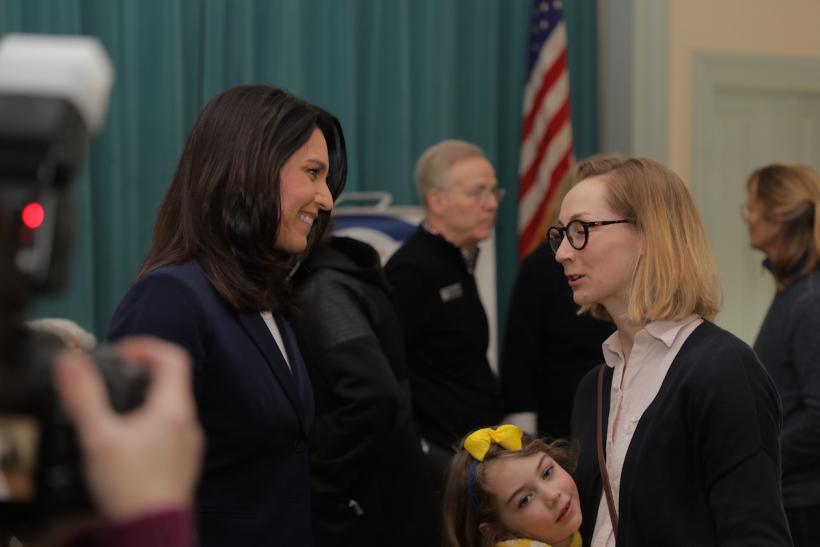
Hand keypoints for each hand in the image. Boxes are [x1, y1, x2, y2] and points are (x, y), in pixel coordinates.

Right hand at [53, 337, 203, 520]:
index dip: (147, 346)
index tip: (122, 353)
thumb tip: (72, 363)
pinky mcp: (183, 462)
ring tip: (115, 409)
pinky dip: (150, 424)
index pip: (173, 357)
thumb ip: (85, 397)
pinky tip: (127, 441)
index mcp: (174, 408)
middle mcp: (188, 422)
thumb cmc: (131, 487)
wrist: (151, 531)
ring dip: (145, 400)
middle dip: (141, 373)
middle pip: (172, 380)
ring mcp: (189, 443)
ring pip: (171, 407)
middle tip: (113, 377)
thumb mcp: (99, 437)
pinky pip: (170, 431)